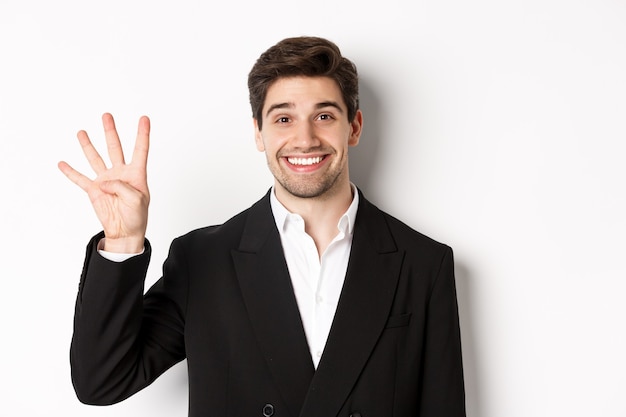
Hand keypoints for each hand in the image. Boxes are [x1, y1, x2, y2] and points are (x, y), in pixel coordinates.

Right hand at [58, 113, 149, 252]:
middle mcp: (120, 173)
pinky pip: (80, 179)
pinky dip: (70, 172)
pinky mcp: (94, 190)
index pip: (140, 150)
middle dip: (110, 131)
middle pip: (115, 148)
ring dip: (88, 145)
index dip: (142, 134)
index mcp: (136, 174)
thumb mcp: (137, 200)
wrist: (125, 232)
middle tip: (107, 116)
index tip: (144, 118)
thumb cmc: (137, 216)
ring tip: (82, 132)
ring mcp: (106, 180)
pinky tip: (62, 163)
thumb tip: (103, 182)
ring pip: (96, 158)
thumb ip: (122, 187)